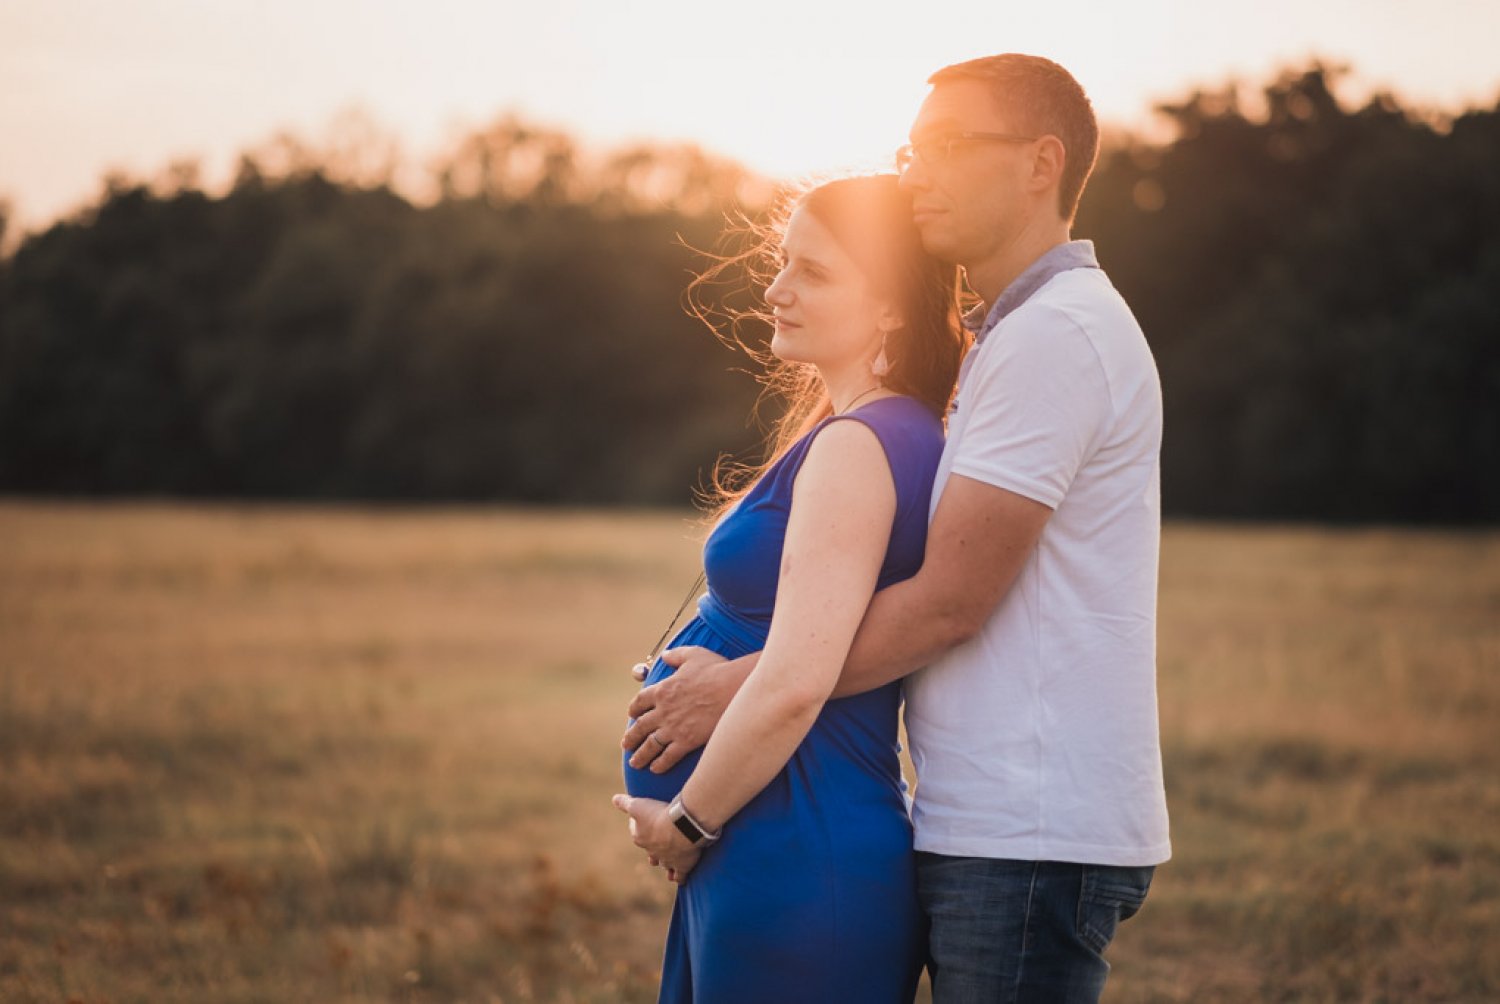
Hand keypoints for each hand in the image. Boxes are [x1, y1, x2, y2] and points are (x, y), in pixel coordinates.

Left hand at [612, 794, 702, 881]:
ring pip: (663, 865)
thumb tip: (614, 799)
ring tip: (666, 866)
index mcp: (640, 838)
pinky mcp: (682, 866)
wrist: (681, 826)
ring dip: (664, 864)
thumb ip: (625, 803)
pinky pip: (679, 876)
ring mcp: (667, 860)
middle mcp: (652, 852)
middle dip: (652, 848)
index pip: (636, 832)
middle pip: (650, 851)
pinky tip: (679, 878)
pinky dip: (678, 877)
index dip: (639, 826)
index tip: (645, 820)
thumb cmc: (659, 815)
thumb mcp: (638, 805)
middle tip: (658, 842)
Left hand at [622, 646, 736, 772]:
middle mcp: (662, 711)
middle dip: (631, 737)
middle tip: (626, 745)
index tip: (631, 716)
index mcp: (662, 690)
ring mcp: (673, 728)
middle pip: (640, 727)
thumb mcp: (693, 655)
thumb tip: (665, 655)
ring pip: (650, 745)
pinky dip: (660, 764)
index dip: (634, 709)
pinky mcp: (686, 742)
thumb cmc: (715, 670)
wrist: (731, 689)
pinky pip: (668, 756)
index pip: (640, 702)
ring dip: (640, 755)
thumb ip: (676, 655)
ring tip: (635, 762)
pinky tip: (655, 769)